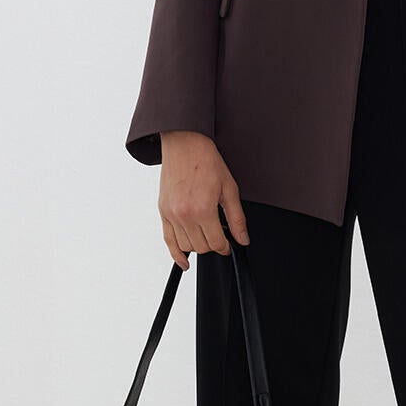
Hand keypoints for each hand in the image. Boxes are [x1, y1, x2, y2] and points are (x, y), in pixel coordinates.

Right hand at [158, 131, 249, 268]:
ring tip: (206, 235)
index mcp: (202, 210)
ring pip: (186, 246)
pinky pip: (168, 240)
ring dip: (198, 246)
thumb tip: (242, 239)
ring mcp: (171, 214)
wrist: (185, 145)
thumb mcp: (229, 189)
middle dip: (213, 245)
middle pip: (201, 247)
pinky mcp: (163, 211)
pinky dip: (176, 253)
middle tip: (220, 235)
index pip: (216, 243)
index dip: (225, 246)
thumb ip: (236, 218)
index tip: (229, 244)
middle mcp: (184, 215)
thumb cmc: (206, 161)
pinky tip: (184, 261)